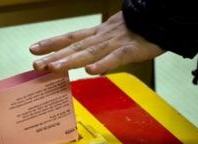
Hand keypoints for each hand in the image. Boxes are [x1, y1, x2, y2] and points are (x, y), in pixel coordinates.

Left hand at [30, 11, 164, 74]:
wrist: (163, 18)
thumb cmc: (139, 29)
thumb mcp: (114, 35)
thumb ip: (100, 48)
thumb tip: (87, 63)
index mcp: (98, 34)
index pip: (70, 37)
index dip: (51, 43)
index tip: (33, 49)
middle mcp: (102, 37)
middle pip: (75, 47)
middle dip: (54, 56)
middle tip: (35, 65)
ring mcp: (116, 43)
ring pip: (90, 52)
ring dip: (70, 60)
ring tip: (53, 68)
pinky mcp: (132, 49)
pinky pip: (117, 58)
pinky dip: (104, 64)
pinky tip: (91, 71)